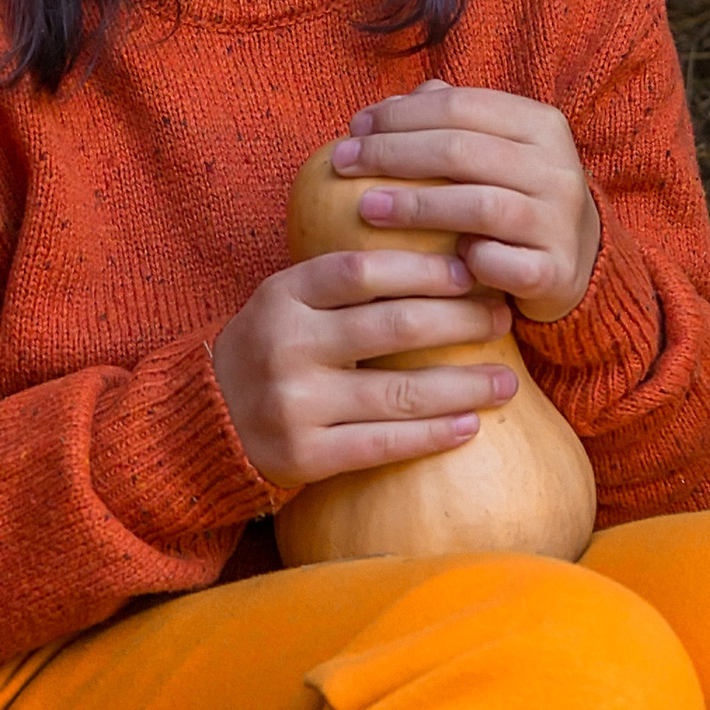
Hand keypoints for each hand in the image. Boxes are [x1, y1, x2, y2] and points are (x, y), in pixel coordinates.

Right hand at [211, 249, 519, 496]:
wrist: (204, 421)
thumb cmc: (270, 350)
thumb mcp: (288, 302)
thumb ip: (343, 281)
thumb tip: (442, 254)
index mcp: (282, 295)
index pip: (361, 270)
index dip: (421, 269)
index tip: (469, 272)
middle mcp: (285, 346)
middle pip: (392, 327)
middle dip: (460, 321)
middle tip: (501, 319)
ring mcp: (293, 403)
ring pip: (397, 392)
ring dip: (463, 386)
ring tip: (505, 381)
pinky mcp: (303, 455)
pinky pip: (381, 444)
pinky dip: (431, 435)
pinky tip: (467, 427)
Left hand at [333, 83, 601, 322]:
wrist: (572, 262)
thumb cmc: (513, 197)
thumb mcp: (493, 149)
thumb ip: (447, 120)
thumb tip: (384, 106)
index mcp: (541, 125)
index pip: (460, 105)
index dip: (401, 113)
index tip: (354, 127)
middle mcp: (558, 169)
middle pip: (462, 151)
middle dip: (393, 153)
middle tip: (343, 163)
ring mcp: (559, 222)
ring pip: (479, 205)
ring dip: (415, 206)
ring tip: (366, 208)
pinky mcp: (554, 272)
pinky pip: (499, 264)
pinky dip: (463, 261)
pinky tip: (429, 263)